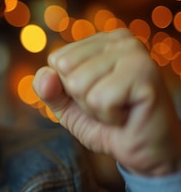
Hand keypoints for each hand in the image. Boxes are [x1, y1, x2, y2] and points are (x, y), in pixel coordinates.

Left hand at [33, 29, 180, 176]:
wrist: (146, 152)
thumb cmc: (107, 125)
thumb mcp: (67, 108)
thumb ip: (49, 90)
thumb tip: (45, 75)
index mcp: (101, 41)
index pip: (56, 59)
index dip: (69, 89)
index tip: (96, 96)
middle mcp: (120, 39)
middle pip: (65, 69)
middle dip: (81, 97)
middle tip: (110, 104)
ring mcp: (134, 52)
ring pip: (79, 84)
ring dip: (95, 108)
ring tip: (120, 109)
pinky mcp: (144, 72)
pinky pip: (99, 99)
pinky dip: (109, 115)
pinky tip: (129, 114)